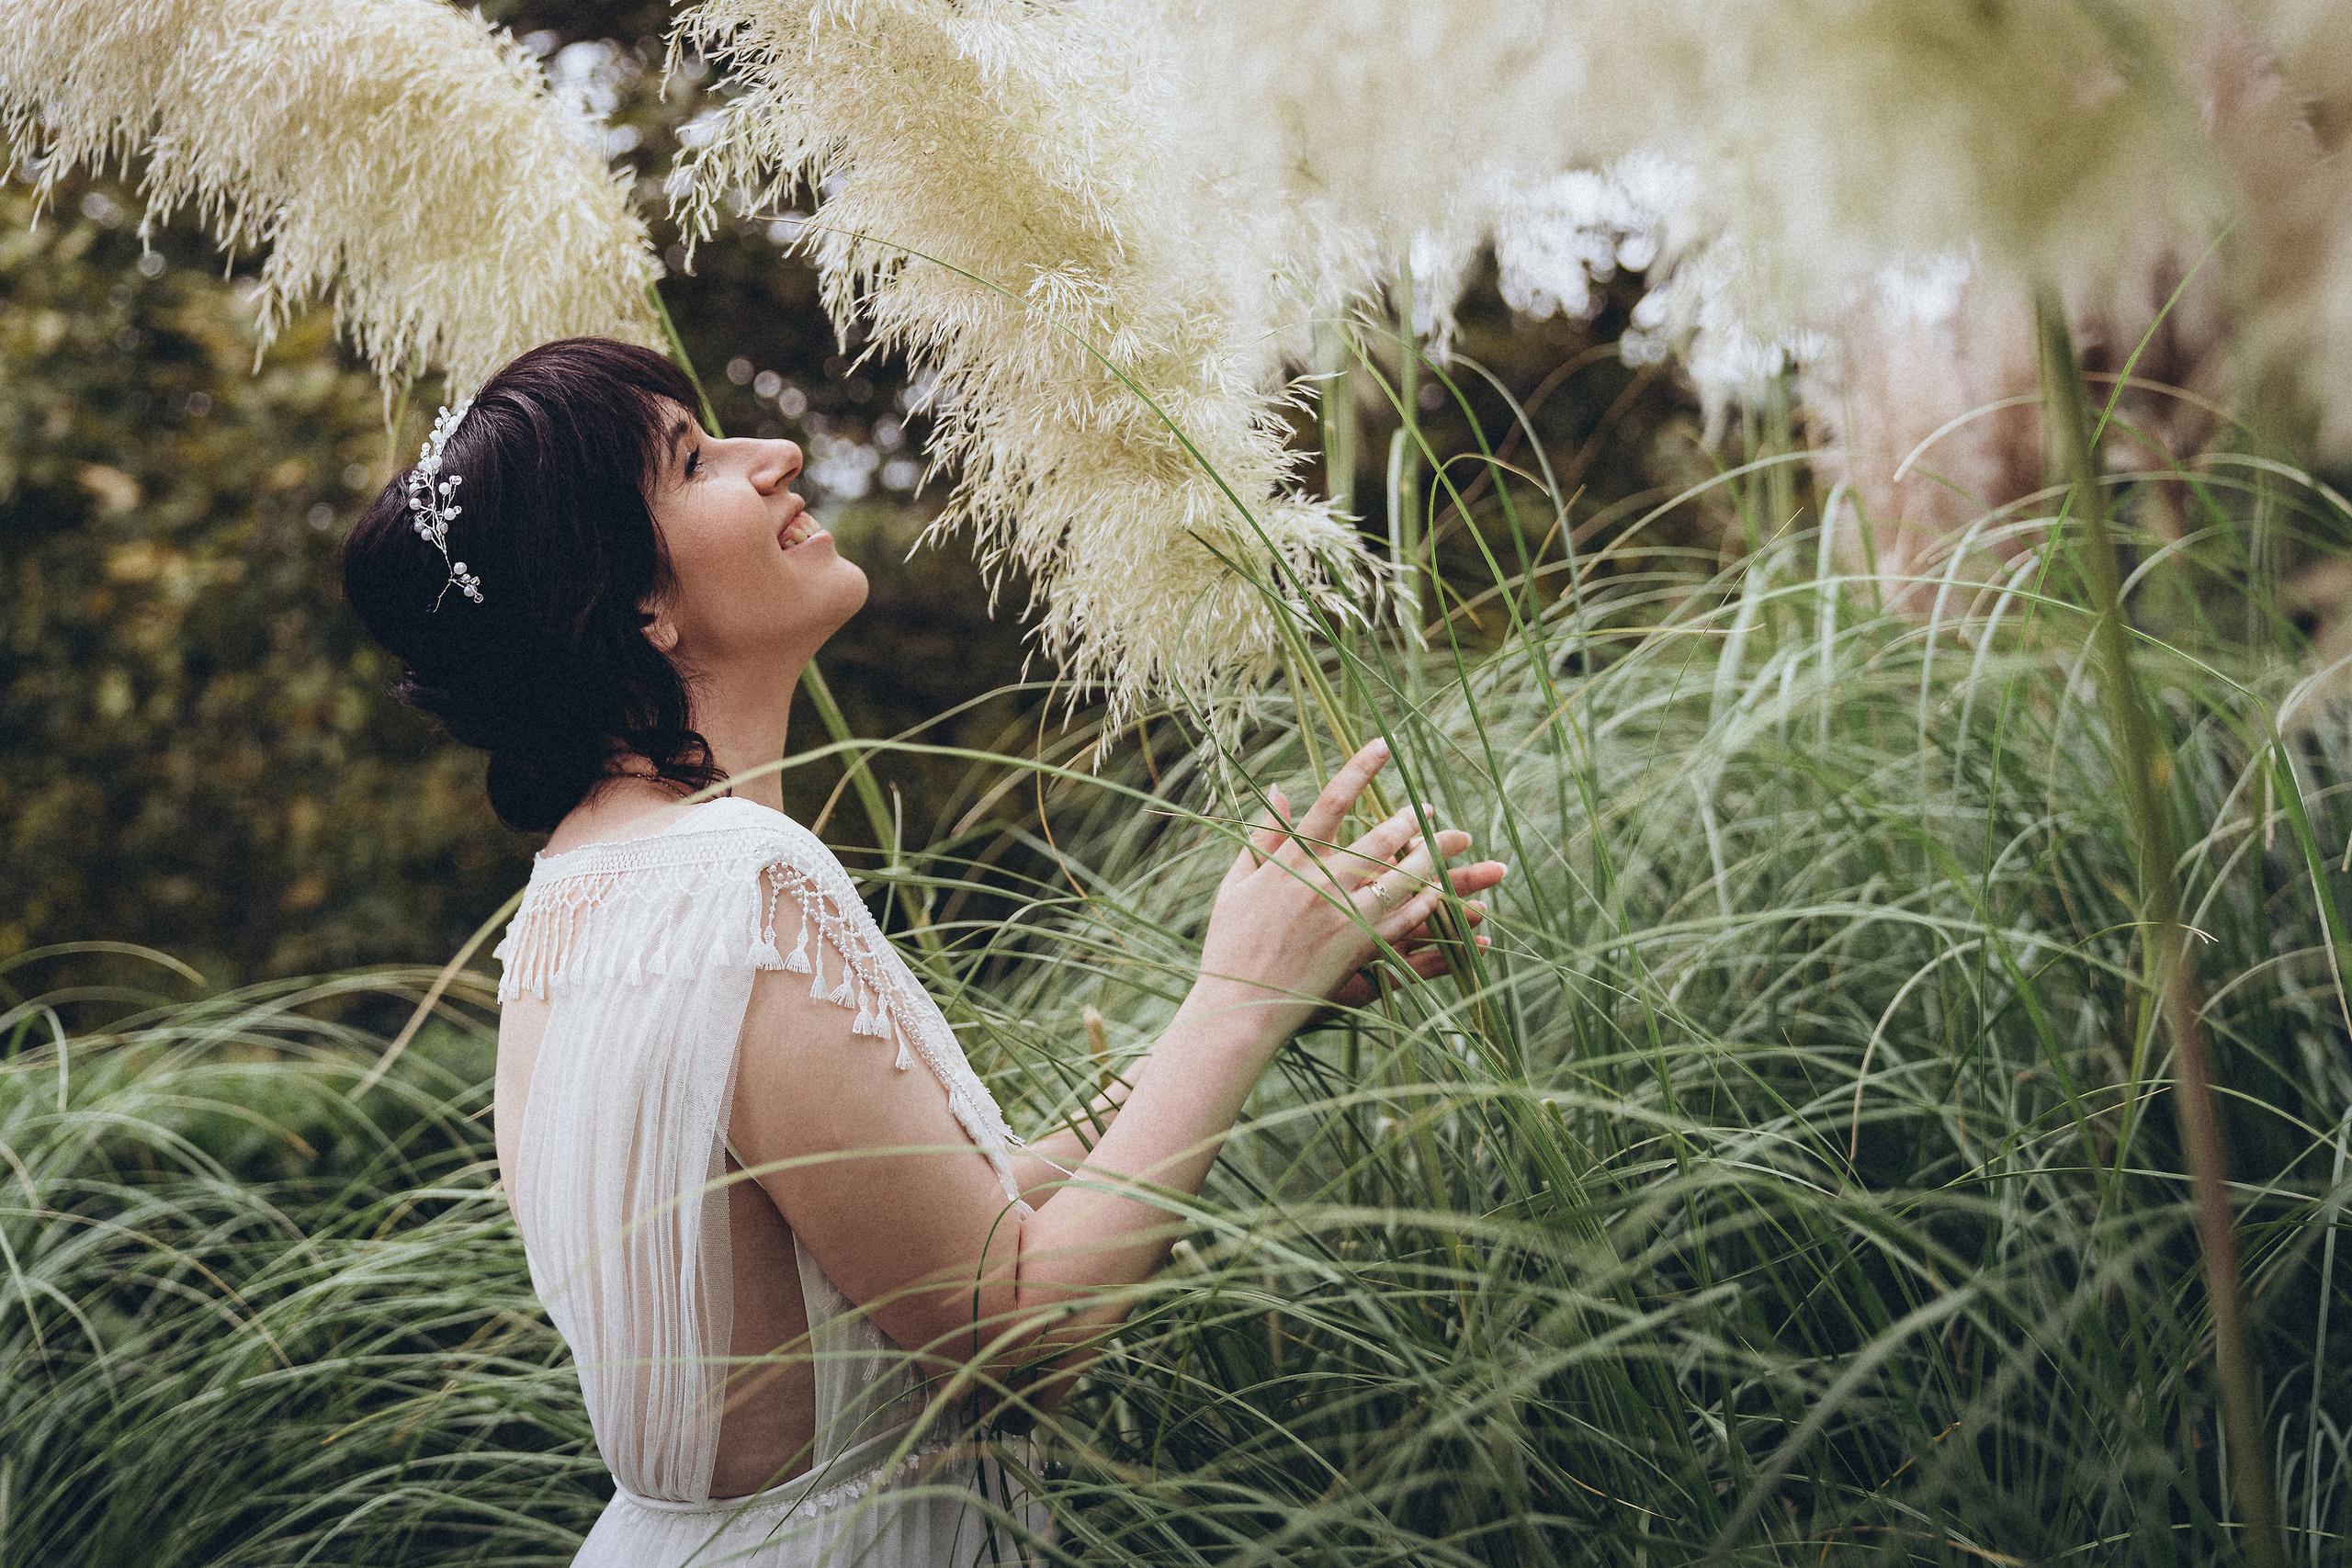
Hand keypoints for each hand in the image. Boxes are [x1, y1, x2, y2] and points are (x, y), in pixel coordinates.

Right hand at [1183, 738, 1508, 1047]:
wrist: (1240, 1005)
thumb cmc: (1231, 943)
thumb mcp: (1237, 882)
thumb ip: (1263, 835)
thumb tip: (1280, 788)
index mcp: (1290, 861)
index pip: (1333, 801)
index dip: (1361, 768)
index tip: (1385, 744)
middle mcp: (1322, 882)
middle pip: (1379, 837)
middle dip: (1409, 818)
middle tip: (1428, 809)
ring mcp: (1345, 915)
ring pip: (1401, 875)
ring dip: (1429, 855)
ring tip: (1451, 844)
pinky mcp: (1360, 947)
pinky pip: (1404, 918)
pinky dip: (1425, 902)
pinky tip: (1441, 892)